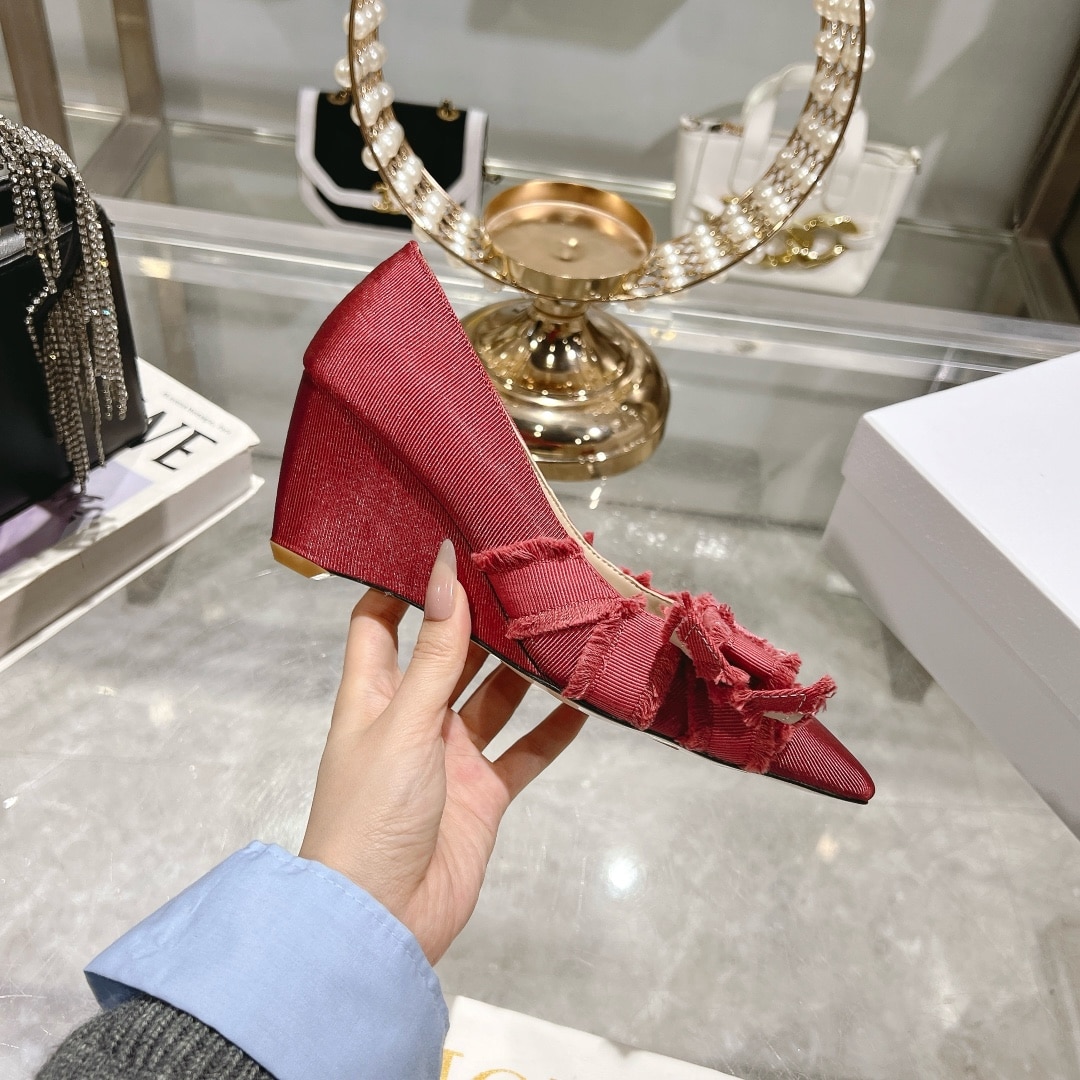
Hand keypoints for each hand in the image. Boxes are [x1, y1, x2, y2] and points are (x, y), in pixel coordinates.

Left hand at [299, 540, 585, 963]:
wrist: (383, 920)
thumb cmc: (370, 814)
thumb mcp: (403, 722)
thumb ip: (435, 652)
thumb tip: (443, 572)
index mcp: (374, 695)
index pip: (381, 623)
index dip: (404, 584)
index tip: (442, 545)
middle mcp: (412, 718)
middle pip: (449, 654)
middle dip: (482, 619)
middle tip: (525, 576)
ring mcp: (451, 756)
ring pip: (494, 697)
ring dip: (524, 668)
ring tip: (562, 624)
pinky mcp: (483, 793)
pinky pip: (525, 751)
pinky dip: (554, 728)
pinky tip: (585, 699)